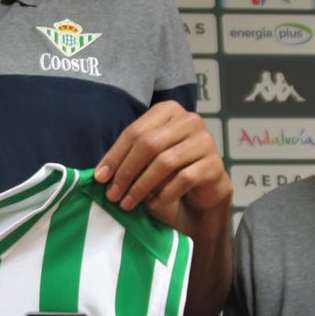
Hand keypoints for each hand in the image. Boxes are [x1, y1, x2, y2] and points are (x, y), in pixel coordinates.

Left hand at [94, 101, 230, 233]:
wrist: (204, 185)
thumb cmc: (170, 168)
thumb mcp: (147, 157)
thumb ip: (127, 157)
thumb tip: (100, 175)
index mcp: (168, 110)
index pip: (135, 132)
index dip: (115, 156)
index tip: (100, 178)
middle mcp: (189, 120)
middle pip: (149, 144)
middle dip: (126, 172)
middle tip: (112, 195)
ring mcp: (205, 141)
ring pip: (165, 162)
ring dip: (141, 186)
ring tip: (127, 203)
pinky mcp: (214, 164)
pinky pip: (184, 179)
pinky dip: (164, 195)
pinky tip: (152, 205)